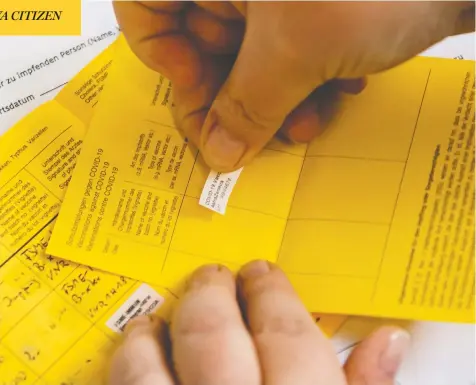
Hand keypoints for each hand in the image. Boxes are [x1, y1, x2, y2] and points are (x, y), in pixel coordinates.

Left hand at [109, 260, 409, 384]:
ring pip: (146, 372)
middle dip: (210, 296)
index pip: (284, 332)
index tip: (261, 273)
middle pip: (212, 336)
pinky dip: (123, 374)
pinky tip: (132, 360)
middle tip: (211, 277)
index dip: (271, 294)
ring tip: (151, 322)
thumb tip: (385, 341)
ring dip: (146, 339)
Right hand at [114, 1, 473, 171]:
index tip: (197, 94)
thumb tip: (218, 156)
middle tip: (258, 133)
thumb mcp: (297, 51)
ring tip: (309, 121)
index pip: (144, 8)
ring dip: (276, 97)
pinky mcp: (312, 1)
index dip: (162, 58)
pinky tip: (338, 91)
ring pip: (250, 51)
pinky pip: (287, 44)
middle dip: (234, 96)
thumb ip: (246, 109)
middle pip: (202, 40)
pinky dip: (306, 76)